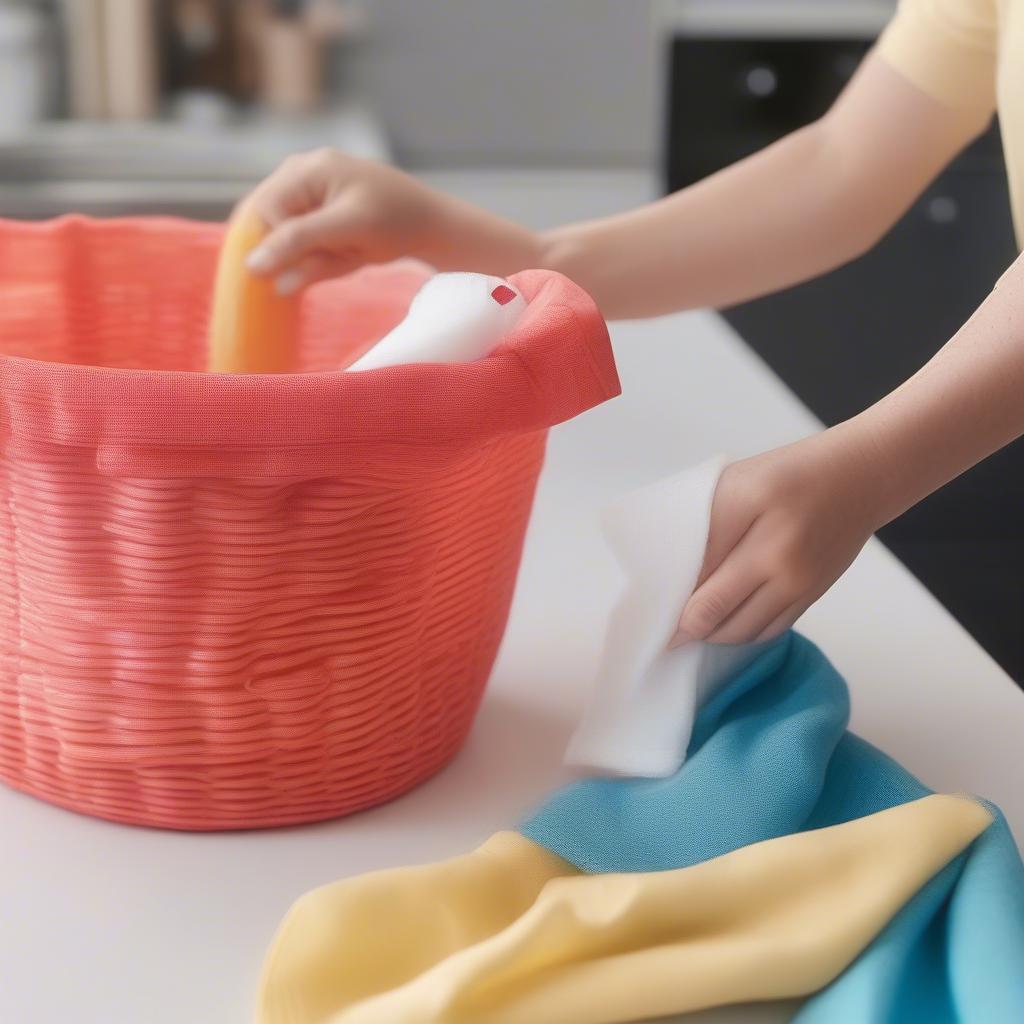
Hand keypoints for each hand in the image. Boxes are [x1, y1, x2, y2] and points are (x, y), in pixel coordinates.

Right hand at [239, 148, 541, 293]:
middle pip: (270, 226)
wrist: (433, 226)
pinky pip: (307, 249)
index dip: (269, 247)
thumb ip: (299, 245)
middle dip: (293, 255)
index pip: (262, 212)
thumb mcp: (347, 231)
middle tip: (333, 260)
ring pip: (288, 242)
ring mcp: (311, 198)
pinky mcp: (322, 220)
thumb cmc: (395, 220)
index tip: (289, 273)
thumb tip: (253, 268)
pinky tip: (353, 254)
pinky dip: (324, 262)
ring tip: (351, 253)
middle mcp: (302, 177)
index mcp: (305, 169)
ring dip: (312, 260)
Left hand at [675, 428, 886, 644]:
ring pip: (738, 630)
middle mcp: (776, 550)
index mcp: (748, 507)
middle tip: (662, 632)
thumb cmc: (788, 474)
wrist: (861, 477)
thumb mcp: (735, 483)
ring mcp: (798, 578)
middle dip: (681, 626)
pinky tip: (725, 624)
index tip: (647, 610)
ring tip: (692, 627)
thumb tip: (670, 575)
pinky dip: (741, 633)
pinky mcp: (813, 595)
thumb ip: (702, 524)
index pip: (691, 566)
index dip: (666, 595)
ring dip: (709, 634)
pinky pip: (767, 630)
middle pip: (711, 609)